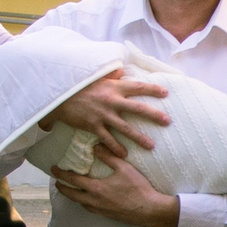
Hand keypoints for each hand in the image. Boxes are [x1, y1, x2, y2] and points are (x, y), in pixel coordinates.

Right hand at [47, 71, 169, 154]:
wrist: (59, 96)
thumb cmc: (79, 85)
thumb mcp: (97, 77)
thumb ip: (111, 76)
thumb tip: (122, 71)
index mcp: (114, 86)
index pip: (138, 86)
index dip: (152, 89)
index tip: (166, 92)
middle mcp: (111, 100)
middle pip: (138, 108)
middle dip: (154, 115)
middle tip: (167, 121)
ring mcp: (103, 114)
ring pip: (125, 128)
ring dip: (140, 138)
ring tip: (151, 146)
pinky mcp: (93, 125)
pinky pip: (108, 139)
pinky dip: (116, 148)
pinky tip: (124, 155)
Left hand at [50, 145, 180, 226]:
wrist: (149, 210)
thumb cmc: (138, 188)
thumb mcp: (124, 168)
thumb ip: (109, 156)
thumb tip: (96, 146)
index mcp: (96, 189)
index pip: (73, 180)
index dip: (62, 174)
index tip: (54, 169)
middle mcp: (94, 201)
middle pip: (72, 195)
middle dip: (62, 188)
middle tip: (57, 182)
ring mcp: (100, 210)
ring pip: (80, 203)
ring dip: (73, 196)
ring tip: (71, 189)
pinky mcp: (107, 215)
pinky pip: (90, 208)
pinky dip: (84, 202)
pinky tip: (88, 199)